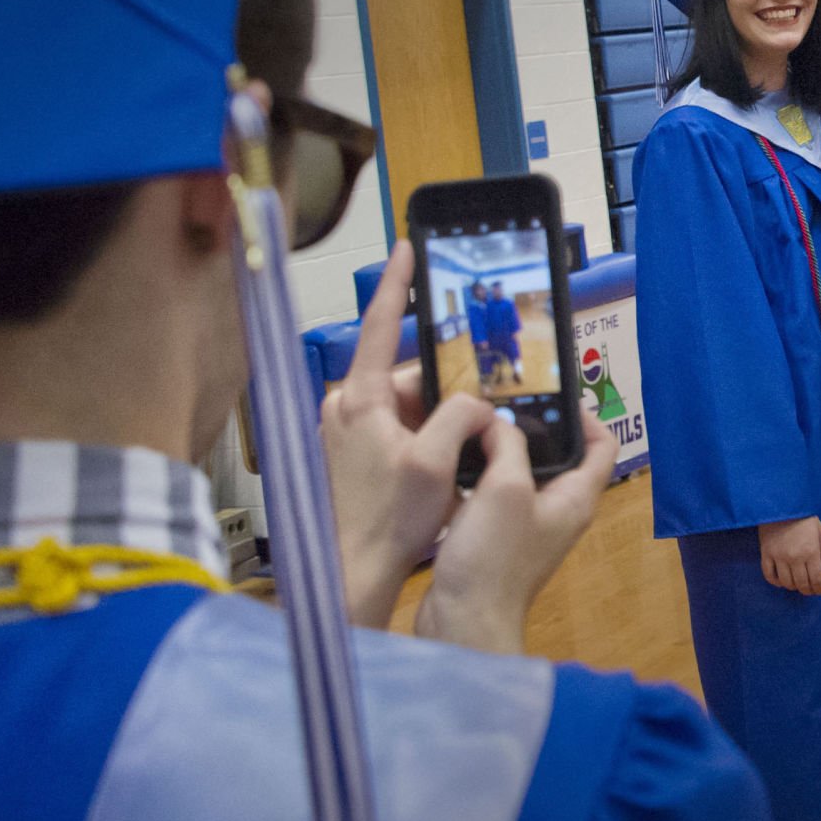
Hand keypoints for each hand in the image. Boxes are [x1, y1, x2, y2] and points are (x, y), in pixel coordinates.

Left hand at [321, 240, 495, 628]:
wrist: (354, 570)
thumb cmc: (388, 523)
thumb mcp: (438, 463)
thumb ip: (460, 415)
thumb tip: (474, 401)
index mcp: (359, 399)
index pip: (379, 325)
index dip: (398, 284)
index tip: (407, 250)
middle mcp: (344, 406)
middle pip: (409, 375)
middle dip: (446, 393)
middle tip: (476, 421)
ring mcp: (345, 428)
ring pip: (408, 405)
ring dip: (437, 424)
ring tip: (454, 461)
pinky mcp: (351, 450)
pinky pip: (398, 427)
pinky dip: (423, 440)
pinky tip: (440, 470)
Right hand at [416, 404, 617, 653]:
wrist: (463, 619)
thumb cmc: (493, 556)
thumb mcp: (506, 488)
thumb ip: (509, 445)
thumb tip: (500, 422)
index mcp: (576, 498)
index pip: (603, 445)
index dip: (586, 415)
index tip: (552, 392)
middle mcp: (559, 510)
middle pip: (560, 454)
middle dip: (534, 424)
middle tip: (503, 399)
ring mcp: (528, 525)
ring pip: (523, 472)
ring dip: (503, 446)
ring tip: (476, 420)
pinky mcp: (499, 537)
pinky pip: (497, 492)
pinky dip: (483, 471)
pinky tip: (457, 457)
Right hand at [757, 516, 820, 595]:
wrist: (781, 504)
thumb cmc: (803, 517)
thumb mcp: (820, 531)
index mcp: (811, 552)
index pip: (816, 578)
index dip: (819, 589)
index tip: (820, 592)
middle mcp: (795, 557)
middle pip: (801, 583)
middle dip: (807, 590)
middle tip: (809, 591)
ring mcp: (779, 557)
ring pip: (786, 582)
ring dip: (793, 587)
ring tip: (797, 585)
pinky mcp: (766, 554)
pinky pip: (769, 574)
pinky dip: (775, 582)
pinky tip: (781, 582)